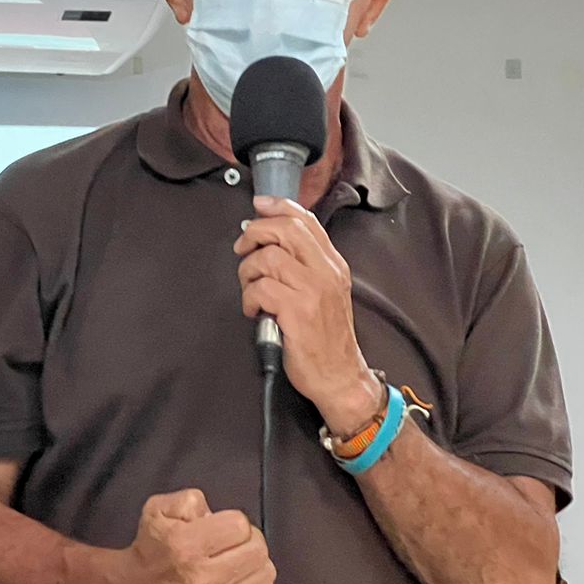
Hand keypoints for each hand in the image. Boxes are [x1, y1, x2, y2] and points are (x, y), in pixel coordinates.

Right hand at [113, 489, 275, 583]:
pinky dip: (256, 582)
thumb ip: (190, 500)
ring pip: (265, 572)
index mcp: (186, 546)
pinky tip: (239, 577)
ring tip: (236, 559)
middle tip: (231, 541)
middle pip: (257, 549)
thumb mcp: (159, 508)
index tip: (219, 526)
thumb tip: (216, 515)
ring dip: (253, 560)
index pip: (239, 525)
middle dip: (247, 538)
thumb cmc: (150, 548)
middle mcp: (204, 578)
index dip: (231, 520)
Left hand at [232, 198, 378, 432]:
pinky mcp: (297, 313)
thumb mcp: (325, 292)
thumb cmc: (326, 337)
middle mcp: (326, 272)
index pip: (306, 220)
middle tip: (243, 249)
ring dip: (248, 272)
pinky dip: (249, 299)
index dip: (278, 207)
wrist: (340, 376)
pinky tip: (255, 311)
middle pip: (285, 230)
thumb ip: (305, 265)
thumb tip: (271, 239)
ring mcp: (313, 291)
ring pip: (267, 258)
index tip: (258, 206)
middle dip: (254, 234)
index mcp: (333, 264)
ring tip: (251, 290)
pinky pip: (261, 289)